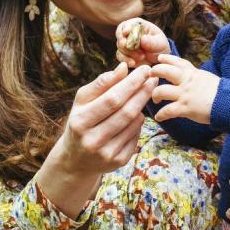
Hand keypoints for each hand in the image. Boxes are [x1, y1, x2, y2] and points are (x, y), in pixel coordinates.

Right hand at [37, 62, 156, 217]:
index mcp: (80, 122)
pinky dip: (139, 123)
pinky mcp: (118, 162)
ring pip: (134, 124)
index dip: (131, 83)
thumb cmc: (81, 121)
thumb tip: (124, 67)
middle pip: (126, 112)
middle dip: (142, 92)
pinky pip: (136, 136)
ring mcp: (107, 154)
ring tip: (144, 93)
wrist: (76, 159)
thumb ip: (102, 83)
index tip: (144, 70)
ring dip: (142, 106)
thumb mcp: (83, 101)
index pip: (112, 99)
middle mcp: (93, 140)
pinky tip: (136, 115)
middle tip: (153, 78)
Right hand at [115, 18, 169, 66]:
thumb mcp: (160, 42)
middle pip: (120, 35)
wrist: (159, 57)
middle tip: (132, 48)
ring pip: (120, 47)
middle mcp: (129, 33)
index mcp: (137, 25)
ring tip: (142, 57)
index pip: (127, 24)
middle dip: (124, 43)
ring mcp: (125, 44)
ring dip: (129, 53)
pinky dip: (126, 60)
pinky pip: (120, 56)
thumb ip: (152, 41)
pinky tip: (133, 63)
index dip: (126, 27)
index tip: (126, 32)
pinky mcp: (124, 54)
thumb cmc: (160, 45)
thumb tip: (142, 39)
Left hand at [149, 53, 218, 123]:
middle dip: (154, 72)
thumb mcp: (207, 78)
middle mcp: (186, 81)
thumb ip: (196, 76)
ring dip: (155, 95)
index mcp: (193, 73)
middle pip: (164, 71)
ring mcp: (184, 94)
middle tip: (150, 76)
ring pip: (161, 91)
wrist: (229, 103)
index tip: (159, 59)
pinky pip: (167, 111)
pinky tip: (159, 117)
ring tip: (155, 100)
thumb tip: (191, 76)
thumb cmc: (221, 92)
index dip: (166, 59)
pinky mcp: (185, 108)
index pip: (177, 61)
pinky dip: (161, 115)